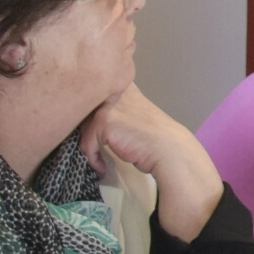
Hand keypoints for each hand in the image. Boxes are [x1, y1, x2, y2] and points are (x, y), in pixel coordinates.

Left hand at [80, 84, 223, 243]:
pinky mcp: (103, 121)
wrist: (170, 150)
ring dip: (90, 148)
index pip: (94, 93)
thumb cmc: (156, 137)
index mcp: (124, 84)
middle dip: (85, 131)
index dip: (89, 111)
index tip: (96, 133)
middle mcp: (115, 89)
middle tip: (92, 150)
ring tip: (99, 162)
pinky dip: (93, 159)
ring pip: (83, 128)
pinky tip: (102, 168)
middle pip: (83, 109)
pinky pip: (87, 143)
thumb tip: (90, 119)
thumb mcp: (135, 114)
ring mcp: (108, 105)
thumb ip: (117, 108)